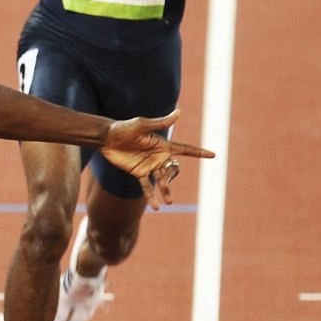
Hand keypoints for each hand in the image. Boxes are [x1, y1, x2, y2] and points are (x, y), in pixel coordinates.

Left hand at [98, 112, 214, 205]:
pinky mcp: (138, 173)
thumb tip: (179, 112)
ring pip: (162, 181)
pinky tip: (155, 207)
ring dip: (166, 191)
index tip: (213, 155)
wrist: (107, 138)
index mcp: (163, 145)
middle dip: (172, 178)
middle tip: (169, 185)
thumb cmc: (125, 128)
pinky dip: (151, 196)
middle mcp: (159, 156)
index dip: (199, 152)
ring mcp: (149, 166)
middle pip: (172, 170)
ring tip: (168, 202)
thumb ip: (160, 123)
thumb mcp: (143, 124)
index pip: (185, 150)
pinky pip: (147, 186)